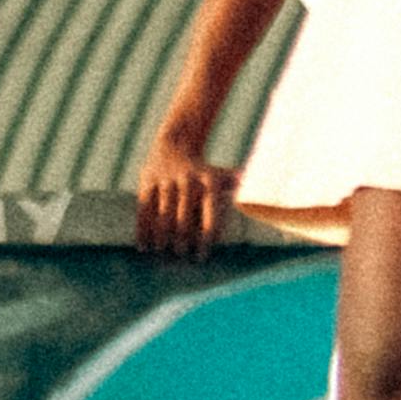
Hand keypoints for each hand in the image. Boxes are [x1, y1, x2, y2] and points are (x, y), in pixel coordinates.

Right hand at [136, 136, 232, 258]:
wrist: (175, 144)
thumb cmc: (203, 170)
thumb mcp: (221, 175)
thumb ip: (237, 188)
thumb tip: (258, 199)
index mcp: (208, 183)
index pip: (209, 214)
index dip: (206, 236)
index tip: (202, 255)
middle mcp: (187, 181)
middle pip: (184, 217)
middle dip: (182, 238)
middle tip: (182, 254)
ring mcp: (166, 181)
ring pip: (162, 214)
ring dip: (161, 235)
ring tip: (163, 250)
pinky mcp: (148, 183)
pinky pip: (144, 209)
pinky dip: (142, 229)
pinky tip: (144, 246)